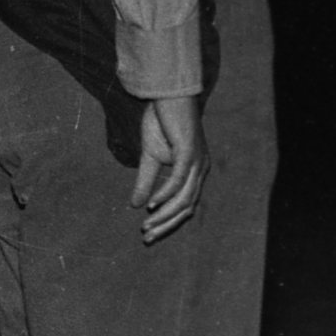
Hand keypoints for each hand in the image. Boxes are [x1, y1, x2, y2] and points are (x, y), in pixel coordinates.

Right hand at [132, 91, 205, 241]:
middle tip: (147, 238)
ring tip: (147, 225)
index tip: (148, 235)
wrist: (167, 97)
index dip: (168, 221)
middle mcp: (201, 170)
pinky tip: (152, 204)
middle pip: (187, 207)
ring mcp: (198, 161)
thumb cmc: (162, 124)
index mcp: (195, 172)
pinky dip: (165, 194)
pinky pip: (179, 179)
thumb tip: (135, 205)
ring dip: (164, 214)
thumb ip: (145, 181)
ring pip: (185, 197)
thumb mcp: (150, 157)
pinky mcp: (190, 152)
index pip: (185, 205)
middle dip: (166, 224)